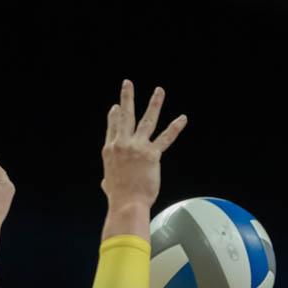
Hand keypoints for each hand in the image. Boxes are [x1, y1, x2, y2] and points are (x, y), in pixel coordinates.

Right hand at [101, 80, 186, 209]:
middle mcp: (121, 144)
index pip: (112, 127)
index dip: (114, 115)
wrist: (127, 203)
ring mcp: (137, 147)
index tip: (116, 106)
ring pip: (147, 120)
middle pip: (125, 116)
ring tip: (159, 91)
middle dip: (127, 98)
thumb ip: (108, 179)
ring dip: (154, 103)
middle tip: (127, 84)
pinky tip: (182, 118)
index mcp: (110, 151)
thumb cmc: (118, 198)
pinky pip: (166, 138)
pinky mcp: (152, 154)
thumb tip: (106, 183)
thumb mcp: (108, 184)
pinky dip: (175, 128)